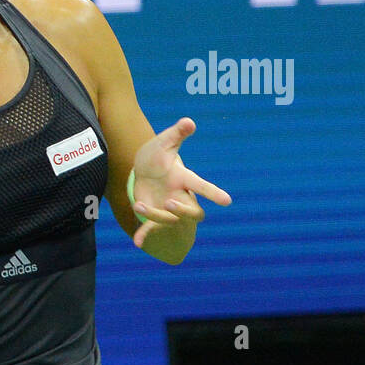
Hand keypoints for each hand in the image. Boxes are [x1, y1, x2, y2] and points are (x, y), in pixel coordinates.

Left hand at [130, 118, 231, 248]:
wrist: (143, 168)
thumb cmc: (158, 154)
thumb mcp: (164, 142)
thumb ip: (177, 133)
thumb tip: (189, 122)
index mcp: (184, 178)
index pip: (201, 186)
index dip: (213, 193)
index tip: (227, 201)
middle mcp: (180, 195)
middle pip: (194, 213)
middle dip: (185, 211)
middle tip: (170, 203)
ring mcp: (167, 207)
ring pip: (172, 221)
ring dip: (156, 216)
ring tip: (138, 204)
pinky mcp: (153, 214)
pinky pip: (152, 228)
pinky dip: (145, 235)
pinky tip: (137, 242)